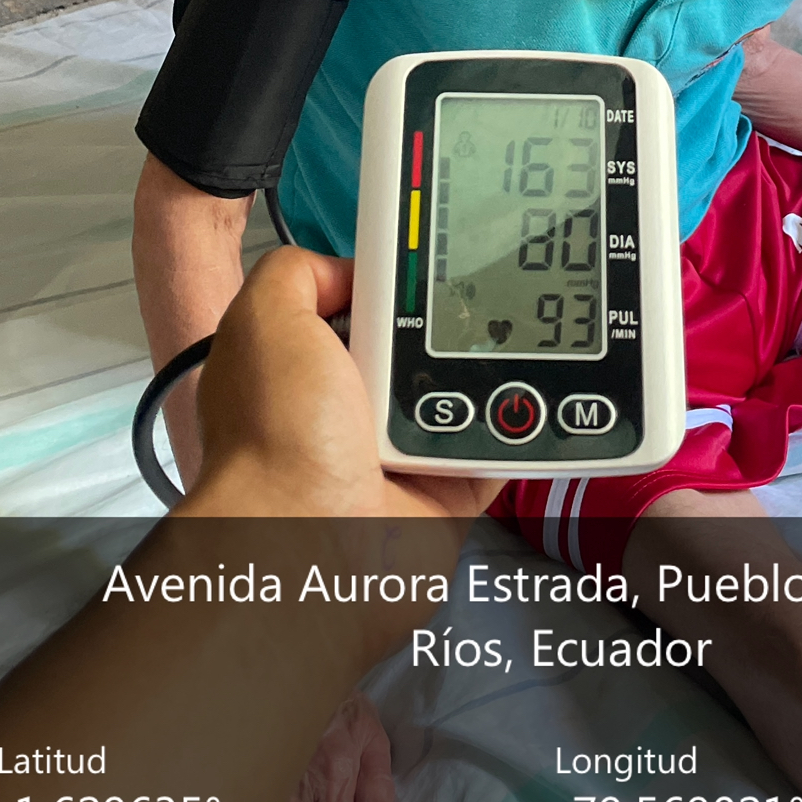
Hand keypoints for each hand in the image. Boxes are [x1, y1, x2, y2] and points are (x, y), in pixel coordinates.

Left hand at [183, 245, 504, 526]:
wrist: (313, 544)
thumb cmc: (278, 438)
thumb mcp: (265, 320)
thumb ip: (297, 274)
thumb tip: (351, 269)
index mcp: (305, 367)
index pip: (359, 307)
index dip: (395, 281)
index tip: (437, 257)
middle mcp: (351, 410)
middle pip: (421, 345)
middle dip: (452, 325)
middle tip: (485, 300)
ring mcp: (401, 454)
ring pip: (466, 394)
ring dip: (490, 374)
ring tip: (516, 343)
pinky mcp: (446, 492)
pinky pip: (496, 450)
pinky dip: (518, 430)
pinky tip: (536, 396)